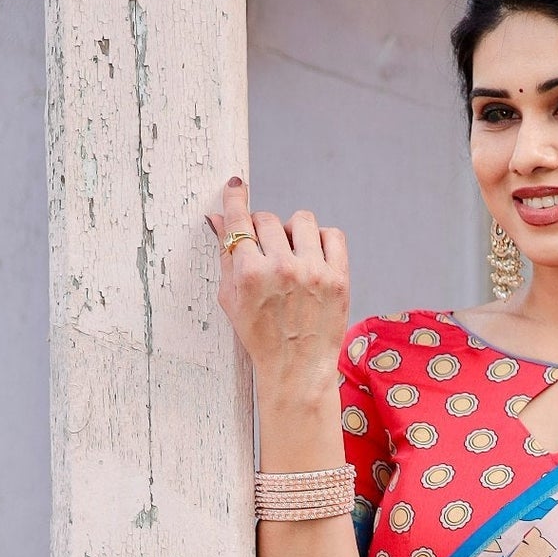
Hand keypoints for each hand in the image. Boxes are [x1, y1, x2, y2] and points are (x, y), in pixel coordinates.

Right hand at [206, 175, 348, 401]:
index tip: (236, 186)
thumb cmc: (260, 337)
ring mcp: (313, 273)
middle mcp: (282, 269)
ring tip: (291, 254)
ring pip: (302, 220)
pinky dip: (322, 240)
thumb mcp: (231, 299)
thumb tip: (218, 217)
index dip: (236, 198)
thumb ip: (225, 256)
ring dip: (293, 232)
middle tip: (266, 251)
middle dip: (263, 231)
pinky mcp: (339, 280)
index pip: (240, 220)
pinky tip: (313, 256)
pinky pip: (332, 235)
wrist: (296, 370)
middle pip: (268, 219)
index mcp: (250, 274)